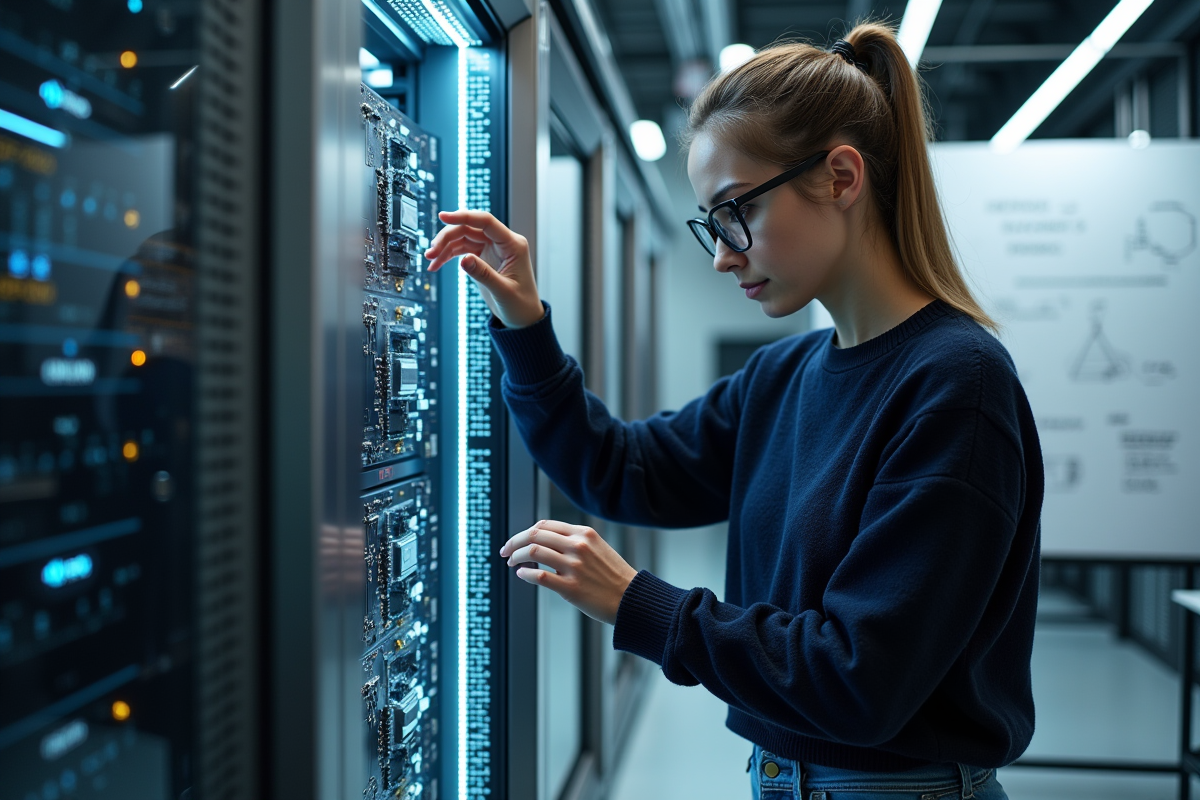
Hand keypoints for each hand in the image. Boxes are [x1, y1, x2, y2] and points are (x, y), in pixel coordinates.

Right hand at [423, 209, 543, 328]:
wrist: (523, 317)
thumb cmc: (520, 304)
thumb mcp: (503, 291)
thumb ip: (484, 274)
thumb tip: (464, 259)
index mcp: (513, 244)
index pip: (486, 222)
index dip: (464, 216)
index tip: (443, 216)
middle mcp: (502, 242)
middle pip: (469, 228)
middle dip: (447, 237)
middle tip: (431, 252)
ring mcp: (492, 248)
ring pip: (463, 238)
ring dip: (445, 247)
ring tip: (430, 260)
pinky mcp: (483, 257)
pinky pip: (462, 249)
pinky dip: (448, 256)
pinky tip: (436, 264)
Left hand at [499, 520, 637, 624]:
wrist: (632, 599)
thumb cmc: (613, 576)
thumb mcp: (597, 548)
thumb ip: (573, 542)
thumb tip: (542, 542)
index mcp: (584, 533)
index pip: (544, 525)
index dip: (524, 532)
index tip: (514, 541)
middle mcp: (578, 546)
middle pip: (534, 534)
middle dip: (514, 542)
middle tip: (505, 551)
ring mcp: (574, 566)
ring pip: (533, 551)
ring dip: (516, 557)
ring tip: (512, 564)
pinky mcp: (571, 587)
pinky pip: (539, 576)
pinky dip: (525, 573)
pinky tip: (522, 575)